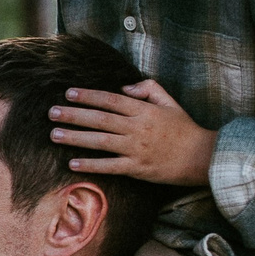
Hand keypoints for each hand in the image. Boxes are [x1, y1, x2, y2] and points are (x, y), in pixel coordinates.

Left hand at [48, 78, 216, 186]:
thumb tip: (124, 87)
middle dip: (74, 115)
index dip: (88, 96)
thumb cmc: (184, 128)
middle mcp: (138, 128)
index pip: (111, 100)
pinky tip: (72, 163)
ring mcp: (136, 149)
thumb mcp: (170, 102)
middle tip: (52, 112)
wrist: (203, 157)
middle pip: (100, 119)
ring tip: (54, 134)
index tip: (68, 93)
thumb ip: (148, 89)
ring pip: (100, 141)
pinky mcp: (137, 168)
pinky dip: (91, 165)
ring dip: (75, 137)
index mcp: (144, 111)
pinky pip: (110, 166)